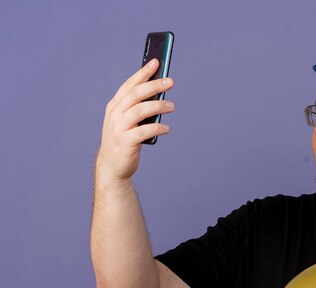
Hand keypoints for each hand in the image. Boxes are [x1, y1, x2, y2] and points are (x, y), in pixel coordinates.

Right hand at [97, 59, 174, 180]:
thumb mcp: (129, 121)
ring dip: (158, 106)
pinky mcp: (125, 142)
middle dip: (153, 85)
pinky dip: (157, 128)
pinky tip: (167, 128)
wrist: (112, 167)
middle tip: (170, 82)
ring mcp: (119, 128)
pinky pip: (144, 132)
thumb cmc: (124, 141)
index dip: (143, 72)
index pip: (129, 85)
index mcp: (115, 106)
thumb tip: (160, 95)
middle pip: (135, 94)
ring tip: (172, 106)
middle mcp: (115, 114)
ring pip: (139, 110)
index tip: (157, 62)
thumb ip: (139, 109)